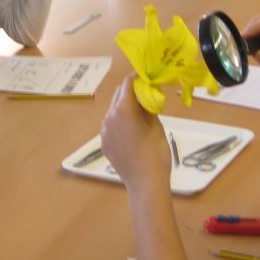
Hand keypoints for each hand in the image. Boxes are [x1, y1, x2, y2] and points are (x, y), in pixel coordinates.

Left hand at [100, 77, 171, 196]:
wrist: (145, 183)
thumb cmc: (156, 152)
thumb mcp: (156, 125)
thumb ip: (149, 106)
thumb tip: (148, 93)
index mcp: (124, 108)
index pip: (128, 83)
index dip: (137, 78)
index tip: (147, 77)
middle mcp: (109, 116)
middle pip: (118, 95)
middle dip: (131, 90)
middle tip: (146, 91)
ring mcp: (104, 130)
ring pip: (113, 110)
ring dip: (124, 105)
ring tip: (140, 111)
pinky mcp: (103, 143)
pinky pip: (110, 125)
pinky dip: (119, 120)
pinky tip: (131, 129)